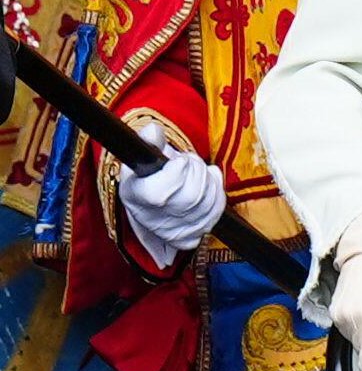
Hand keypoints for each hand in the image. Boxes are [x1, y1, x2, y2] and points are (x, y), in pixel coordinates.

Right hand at [117, 121, 224, 269]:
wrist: (150, 203)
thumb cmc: (147, 174)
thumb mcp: (142, 155)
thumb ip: (149, 141)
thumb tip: (154, 132)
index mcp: (134, 197)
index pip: (160, 193)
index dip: (177, 172)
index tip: (178, 161)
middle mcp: (152, 220)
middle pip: (190, 197)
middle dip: (197, 170)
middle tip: (190, 162)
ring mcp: (172, 233)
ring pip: (207, 203)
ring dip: (208, 180)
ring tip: (196, 172)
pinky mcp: (190, 239)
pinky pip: (216, 213)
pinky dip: (217, 194)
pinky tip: (206, 185)